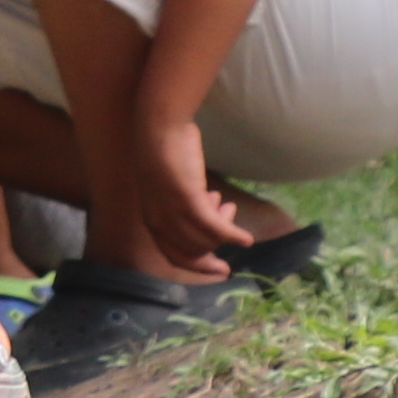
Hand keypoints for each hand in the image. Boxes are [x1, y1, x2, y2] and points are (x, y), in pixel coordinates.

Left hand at [87, 113, 244, 285]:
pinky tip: (247, 238)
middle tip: (230, 236)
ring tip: (230, 209)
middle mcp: (159, 221)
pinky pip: (215, 228)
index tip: (220, 271)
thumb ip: (182, 205)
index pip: (174, 256)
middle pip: (193, 251)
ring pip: (205, 240)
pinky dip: (232, 235)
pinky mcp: (188, 201)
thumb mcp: (170, 186)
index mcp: (151, 219)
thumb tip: (209, 213)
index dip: (198, 267)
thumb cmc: (166, 152)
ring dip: (223, 231)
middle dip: (214, 249)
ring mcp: (172, 212)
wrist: (162, 127)